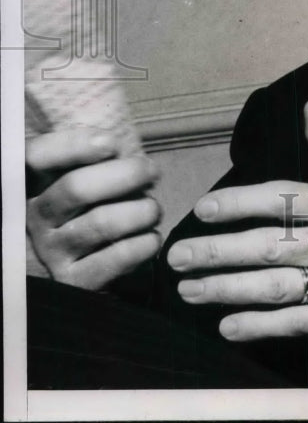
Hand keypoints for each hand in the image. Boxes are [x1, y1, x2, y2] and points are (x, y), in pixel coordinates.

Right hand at [26, 128, 161, 289]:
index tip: (111, 144)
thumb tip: (116, 145)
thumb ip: (94, 158)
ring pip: (101, 222)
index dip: (72, 146)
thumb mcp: (86, 176)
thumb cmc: (95, 206)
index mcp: (35, 184)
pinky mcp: (73, 282)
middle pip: (75, 188)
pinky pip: (114, 259)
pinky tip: (152, 238)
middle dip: (125, 174)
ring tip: (154, 210)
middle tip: (152, 171)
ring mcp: (51, 251)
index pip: (36, 157)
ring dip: (140, 211)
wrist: (91, 265)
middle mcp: (36, 217)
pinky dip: (142, 245)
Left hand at [168, 100, 307, 343]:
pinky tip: (227, 326)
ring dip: (227, 289)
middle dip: (218, 250)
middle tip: (177, 255)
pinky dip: (261, 327)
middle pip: (268, 244)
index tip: (203, 208)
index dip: (240, 202)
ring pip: (275, 285)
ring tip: (189, 289)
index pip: (282, 198)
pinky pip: (297, 325)